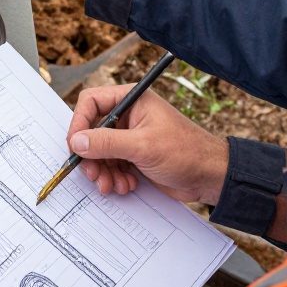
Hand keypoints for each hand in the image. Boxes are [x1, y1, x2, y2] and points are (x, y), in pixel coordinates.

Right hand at [67, 84, 228, 204]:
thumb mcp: (143, 146)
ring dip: (103, 171)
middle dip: (91, 155)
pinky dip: (114, 177)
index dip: (79, 124)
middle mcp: (128, 115)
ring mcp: (130, 136)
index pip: (91, 102)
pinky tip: (126, 186)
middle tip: (93, 175)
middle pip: (92, 130)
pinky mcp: (134, 155)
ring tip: (113, 186)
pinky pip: (112, 165)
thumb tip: (77, 142)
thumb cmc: (186, 152)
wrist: (211, 177)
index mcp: (131, 100)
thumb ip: (107, 143)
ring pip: (100, 152)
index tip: (75, 146)